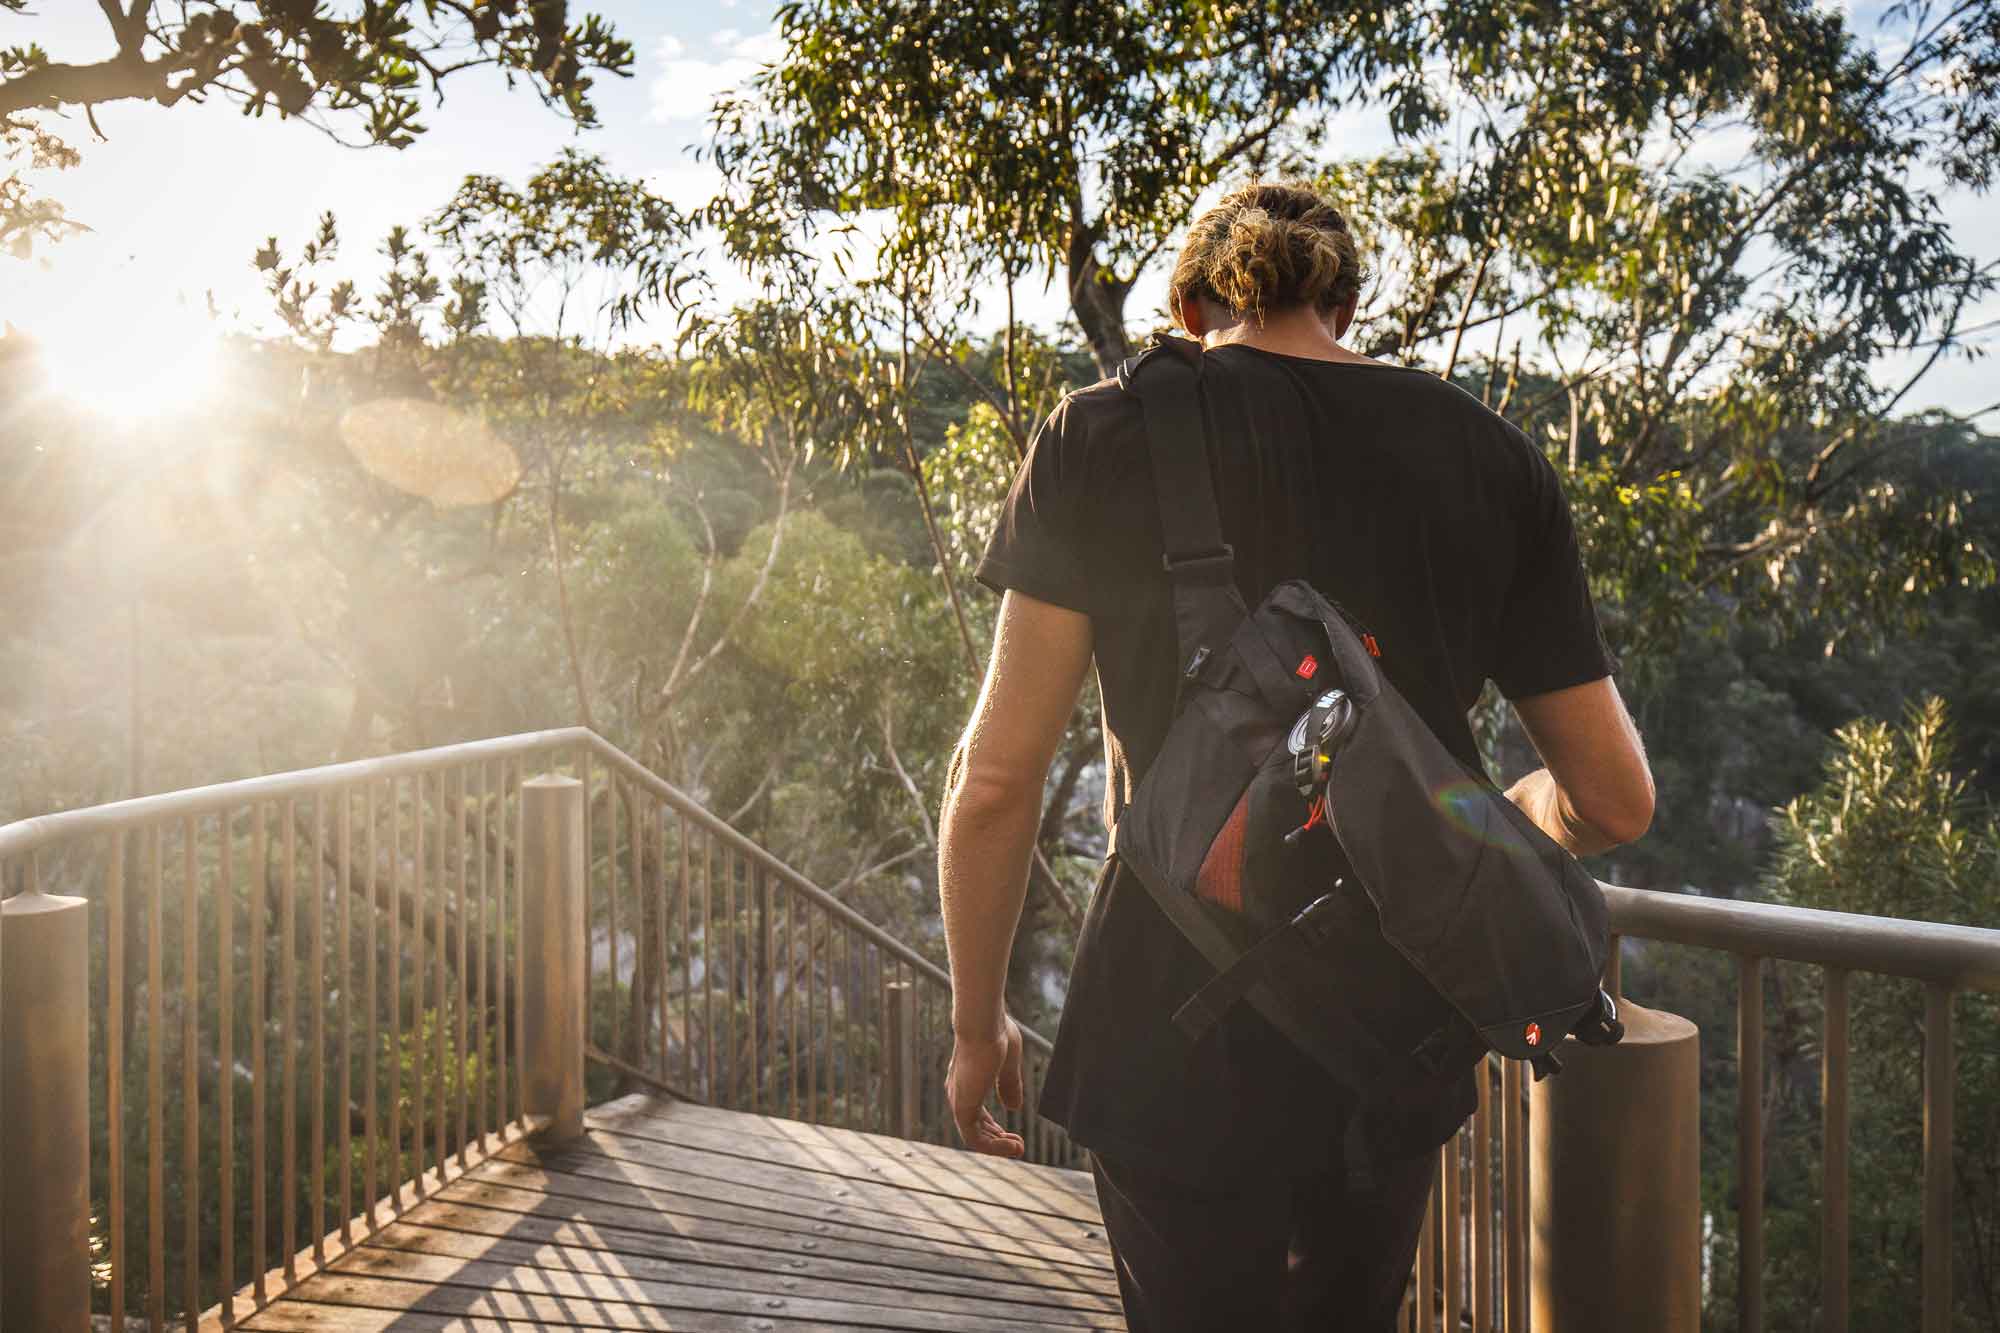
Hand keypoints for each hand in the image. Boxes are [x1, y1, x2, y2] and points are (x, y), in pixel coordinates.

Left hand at [946, 1013, 1025, 1157]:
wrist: (983, 1023)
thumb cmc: (996, 1033)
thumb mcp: (1008, 1064)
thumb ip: (1009, 1086)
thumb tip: (1014, 1108)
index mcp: (967, 1080)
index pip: (976, 1114)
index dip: (994, 1128)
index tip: (1014, 1135)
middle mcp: (959, 1091)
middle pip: (975, 1127)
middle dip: (997, 1139)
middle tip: (1019, 1146)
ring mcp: (959, 1100)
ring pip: (974, 1136)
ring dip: (997, 1146)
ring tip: (1019, 1148)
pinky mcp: (962, 1107)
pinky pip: (974, 1138)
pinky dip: (994, 1147)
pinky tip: (1014, 1146)